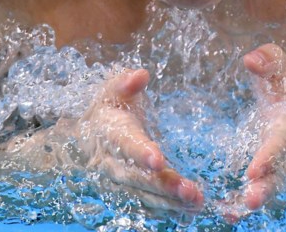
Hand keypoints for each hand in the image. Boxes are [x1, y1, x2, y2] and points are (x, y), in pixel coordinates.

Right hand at [76, 68, 203, 211]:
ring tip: (196, 202)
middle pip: (137, 178)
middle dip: (163, 185)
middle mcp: (113, 163)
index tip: (158, 159)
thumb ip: (125, 82)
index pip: (126, 144)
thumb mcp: (113, 90)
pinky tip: (190, 209)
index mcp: (111, 134)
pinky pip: (148, 205)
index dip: (140, 152)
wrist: (89, 136)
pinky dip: (168, 209)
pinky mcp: (130, 192)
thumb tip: (140, 75)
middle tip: (189, 191)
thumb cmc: (108, 108)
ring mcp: (120, 182)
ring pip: (144, 195)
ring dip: (170, 201)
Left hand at [224, 44, 285, 217]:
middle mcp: (284, 148)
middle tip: (251, 200)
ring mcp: (272, 162)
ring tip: (233, 212)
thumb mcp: (277, 63)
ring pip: (266, 186)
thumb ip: (268, 59)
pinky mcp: (259, 168)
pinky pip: (251, 188)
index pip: (281, 141)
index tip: (254, 169)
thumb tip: (251, 60)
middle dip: (266, 188)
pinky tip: (224, 212)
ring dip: (252, 199)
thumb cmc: (281, 79)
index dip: (270, 156)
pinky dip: (239, 201)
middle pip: (279, 173)